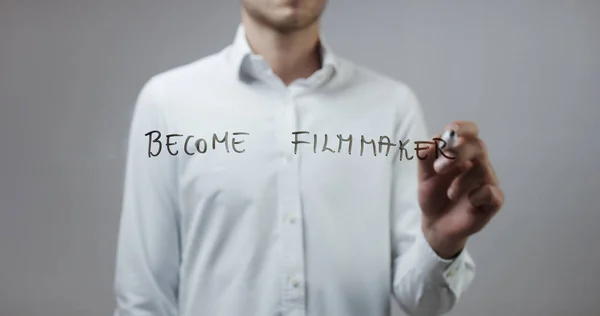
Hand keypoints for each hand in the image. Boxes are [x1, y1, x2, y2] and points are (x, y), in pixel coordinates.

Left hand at [418, 121, 503, 258]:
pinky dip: (478, 195)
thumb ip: (425, 158)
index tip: (451, 131)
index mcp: (462, 153)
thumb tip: (432, 141)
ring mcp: (486, 182)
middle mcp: (477, 164)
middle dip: (458, 153)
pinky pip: (493, 193)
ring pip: (483, 169)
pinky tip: (469, 202)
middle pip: (478, 146)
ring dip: (462, 180)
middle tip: (439, 168)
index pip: (470, 132)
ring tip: (450, 194)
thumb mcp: (423, 176)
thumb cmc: (433, 194)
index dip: (463, 128)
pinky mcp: (491, 202)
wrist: (435, 224)